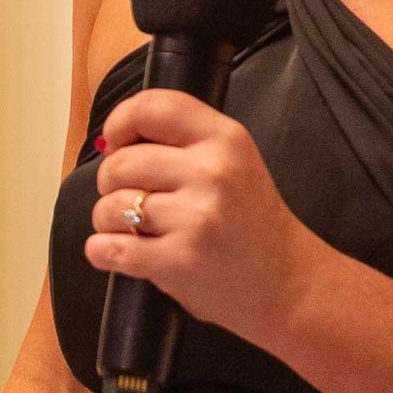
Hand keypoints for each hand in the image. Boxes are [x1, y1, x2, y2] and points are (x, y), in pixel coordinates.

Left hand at [86, 90, 319, 349]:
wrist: (289, 285)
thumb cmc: (252, 225)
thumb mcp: (235, 163)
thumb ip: (183, 143)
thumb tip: (111, 141)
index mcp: (225, 139)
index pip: (151, 107)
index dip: (119, 122)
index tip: (115, 143)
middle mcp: (212, 172)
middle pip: (119, 164)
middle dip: (112, 184)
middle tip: (133, 199)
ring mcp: (195, 218)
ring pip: (109, 208)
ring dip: (109, 222)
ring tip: (136, 231)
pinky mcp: (178, 261)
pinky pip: (107, 248)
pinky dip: (103, 252)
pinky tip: (119, 254)